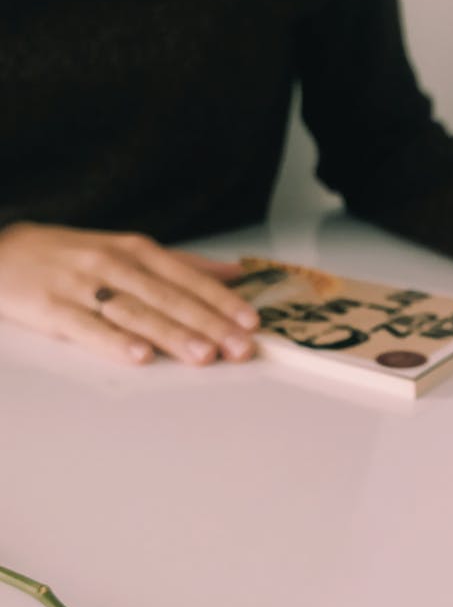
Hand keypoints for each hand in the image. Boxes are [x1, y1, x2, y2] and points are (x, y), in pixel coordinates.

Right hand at [0, 221, 258, 364]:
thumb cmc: (70, 256)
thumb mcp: (126, 250)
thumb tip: (234, 273)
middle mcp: (112, 264)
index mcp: (134, 250)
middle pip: (167, 297)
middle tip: (239, 348)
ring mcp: (80, 285)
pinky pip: (86, 327)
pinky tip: (140, 356)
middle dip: (208, 324)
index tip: (250, 322)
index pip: (186, 277)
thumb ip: (182, 264)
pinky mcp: (49, 307)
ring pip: (134, 311)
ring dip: (171, 334)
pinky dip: (114, 341)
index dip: (220, 301)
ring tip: (203, 355)